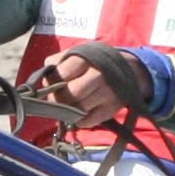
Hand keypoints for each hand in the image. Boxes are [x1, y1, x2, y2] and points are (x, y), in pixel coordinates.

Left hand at [32, 42, 151, 122]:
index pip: (61, 74)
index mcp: (85, 59)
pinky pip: (87, 122)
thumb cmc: (93, 62)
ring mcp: (106, 93)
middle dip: (59, 99)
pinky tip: (81, 111)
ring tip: (70, 104)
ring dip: (68, 110)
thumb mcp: (77, 54)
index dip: (53, 82)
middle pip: (70, 94)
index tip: (53, 85)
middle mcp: (98, 75)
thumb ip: (57, 63)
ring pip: (77, 109)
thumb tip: (44, 82)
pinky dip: (79, 120)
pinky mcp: (111, 109)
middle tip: (58, 99)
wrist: (129, 69)